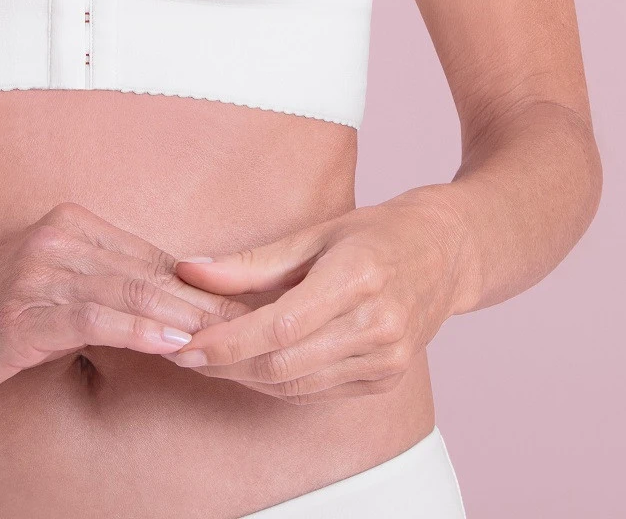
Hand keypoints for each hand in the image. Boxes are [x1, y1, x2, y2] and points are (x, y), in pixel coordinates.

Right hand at [0, 202, 247, 408]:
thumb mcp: (53, 296)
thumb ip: (104, 292)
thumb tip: (174, 311)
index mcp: (72, 226)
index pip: (155, 259)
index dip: (205, 290)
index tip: (250, 313)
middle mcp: (59, 237)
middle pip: (151, 273)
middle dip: (208, 305)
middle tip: (259, 329)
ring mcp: (38, 271)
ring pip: (129, 292)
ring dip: (183, 318)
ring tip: (229, 340)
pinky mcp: (21, 311)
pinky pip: (91, 316)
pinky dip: (136, 329)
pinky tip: (170, 343)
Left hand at [166, 195, 465, 400]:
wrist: (445, 255)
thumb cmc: (375, 234)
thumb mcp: (316, 233)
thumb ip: (252, 261)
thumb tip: (189, 271)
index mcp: (359, 278)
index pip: (281, 326)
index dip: (227, 342)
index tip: (184, 345)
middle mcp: (378, 325)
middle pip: (285, 363)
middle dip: (226, 364)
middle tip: (181, 353)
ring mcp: (387, 359)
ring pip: (297, 385)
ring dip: (245, 377)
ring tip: (207, 358)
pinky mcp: (386, 379)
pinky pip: (317, 392)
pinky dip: (278, 383)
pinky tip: (251, 365)